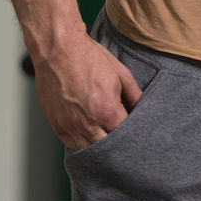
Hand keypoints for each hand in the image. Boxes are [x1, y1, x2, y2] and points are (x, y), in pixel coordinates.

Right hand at [31, 30, 141, 150]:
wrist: (58, 49)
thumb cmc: (88, 58)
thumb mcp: (120, 74)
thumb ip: (135, 95)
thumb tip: (142, 109)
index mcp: (107, 111)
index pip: (126, 136)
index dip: (132, 135)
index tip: (136, 132)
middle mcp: (88, 124)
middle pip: (108, 149)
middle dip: (117, 144)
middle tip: (122, 137)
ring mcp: (70, 127)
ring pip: (90, 151)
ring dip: (100, 146)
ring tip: (106, 135)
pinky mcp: (57, 126)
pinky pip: (73, 145)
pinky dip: (83, 142)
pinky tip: (90, 133)